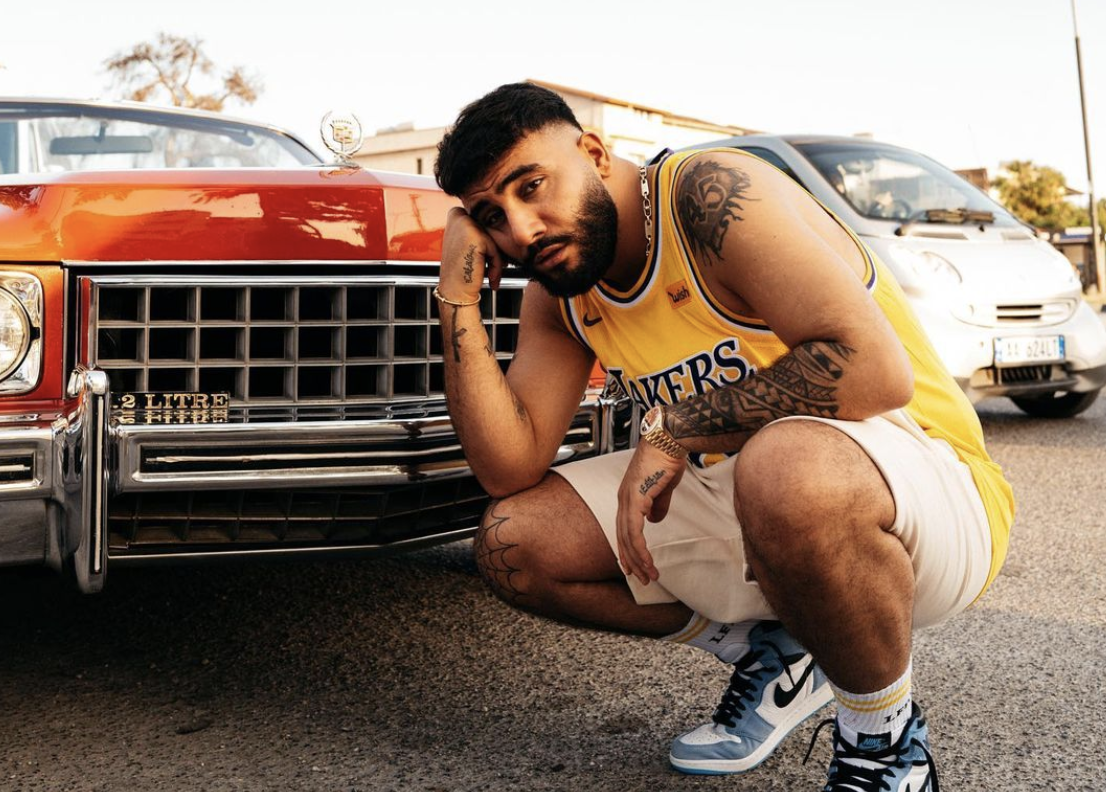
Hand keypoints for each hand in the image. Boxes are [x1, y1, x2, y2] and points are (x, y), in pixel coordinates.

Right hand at [440, 207, 507, 299]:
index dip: (487, 244)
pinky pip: (496, 249)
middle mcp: (458, 215)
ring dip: (495, 259)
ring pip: (495, 240)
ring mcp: (465, 224)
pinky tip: (488, 276)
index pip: (486, 223)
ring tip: (486, 273)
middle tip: (485, 268)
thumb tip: (504, 222)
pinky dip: (496, 265)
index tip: (479, 259)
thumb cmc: (464, 270)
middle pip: (491, 231)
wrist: (454, 292)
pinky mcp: (475, 236)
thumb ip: (481, 229)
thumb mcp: (469, 242)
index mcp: (455, 214)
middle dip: (493, 251)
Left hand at [615, 440, 686, 585]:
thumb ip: (658, 504)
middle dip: (632, 561)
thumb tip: (654, 520)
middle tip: (642, 579)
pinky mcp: (635, 498)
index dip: (628, 549)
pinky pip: (635, 530)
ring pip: (627, 538)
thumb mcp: (663, 486)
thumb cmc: (667, 457)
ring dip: (638, 559)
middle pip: (622, 537)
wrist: (670, 440)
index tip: (634, 566)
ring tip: (649, 575)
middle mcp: (623, 498)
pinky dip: (640, 548)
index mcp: (628, 496)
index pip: (624, 529)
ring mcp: (627, 498)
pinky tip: (646, 560)